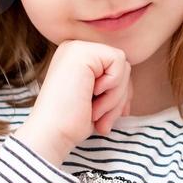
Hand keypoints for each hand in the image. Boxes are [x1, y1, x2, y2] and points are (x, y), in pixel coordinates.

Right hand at [15, 40, 133, 164]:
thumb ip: (111, 86)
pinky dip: (113, 86)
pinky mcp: (82, 52)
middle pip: (122, 67)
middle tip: (102, 119)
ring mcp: (77, 48)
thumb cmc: (72, 123)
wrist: (52, 133)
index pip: (116, 69)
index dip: (119, 94)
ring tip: (95, 112)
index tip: (108, 117)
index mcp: (77, 59)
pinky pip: (119, 63)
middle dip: (119, 98)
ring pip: (123, 67)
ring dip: (115, 97)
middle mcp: (75, 49)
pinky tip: (92, 96)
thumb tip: (129, 89)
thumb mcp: (97, 100)